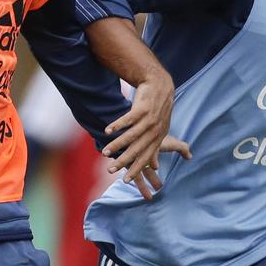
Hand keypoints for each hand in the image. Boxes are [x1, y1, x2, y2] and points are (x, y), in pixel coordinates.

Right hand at [101, 73, 181, 199]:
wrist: (160, 85)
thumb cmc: (158, 110)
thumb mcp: (160, 131)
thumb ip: (155, 149)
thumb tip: (155, 167)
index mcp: (158, 137)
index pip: (146, 157)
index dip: (136, 169)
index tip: (125, 181)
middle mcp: (154, 130)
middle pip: (137, 149)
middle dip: (123, 161)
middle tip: (110, 171)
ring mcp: (149, 119)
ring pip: (131, 136)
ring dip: (116, 145)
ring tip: (105, 153)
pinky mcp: (142, 108)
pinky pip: (128, 119)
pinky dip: (117, 125)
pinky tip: (107, 131)